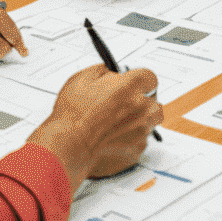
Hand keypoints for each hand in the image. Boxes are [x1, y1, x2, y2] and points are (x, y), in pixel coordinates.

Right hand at [30, 64, 162, 186]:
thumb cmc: (72, 116)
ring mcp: (142, 131)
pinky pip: (142, 140)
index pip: (150, 77)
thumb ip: (104, 70)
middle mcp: (141, 108)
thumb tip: (112, 72)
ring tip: (119, 122)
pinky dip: (132, 138)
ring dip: (139, 119)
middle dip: (141, 101)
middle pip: (153, 100)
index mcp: (130, 87)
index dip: (139, 81)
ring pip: (150, 121)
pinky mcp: (137, 150)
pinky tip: (114, 137)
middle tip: (123, 105)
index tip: (133, 84)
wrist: (68, 147)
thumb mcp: (82, 78)